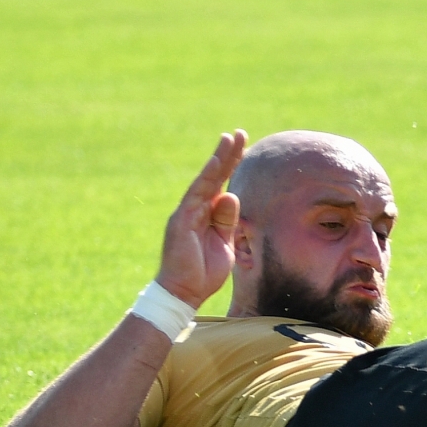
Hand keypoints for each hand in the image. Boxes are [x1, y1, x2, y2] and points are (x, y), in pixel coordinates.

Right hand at [156, 130, 246, 308]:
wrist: (184, 293)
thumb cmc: (204, 272)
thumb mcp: (225, 243)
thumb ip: (228, 220)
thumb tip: (231, 195)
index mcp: (209, 214)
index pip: (222, 184)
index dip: (233, 165)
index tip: (245, 146)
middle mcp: (196, 208)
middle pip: (214, 176)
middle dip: (228, 155)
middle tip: (240, 133)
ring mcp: (187, 212)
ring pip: (205, 180)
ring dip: (219, 159)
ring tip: (230, 139)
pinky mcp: (181, 219)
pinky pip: (196, 194)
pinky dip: (206, 178)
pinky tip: (216, 162)